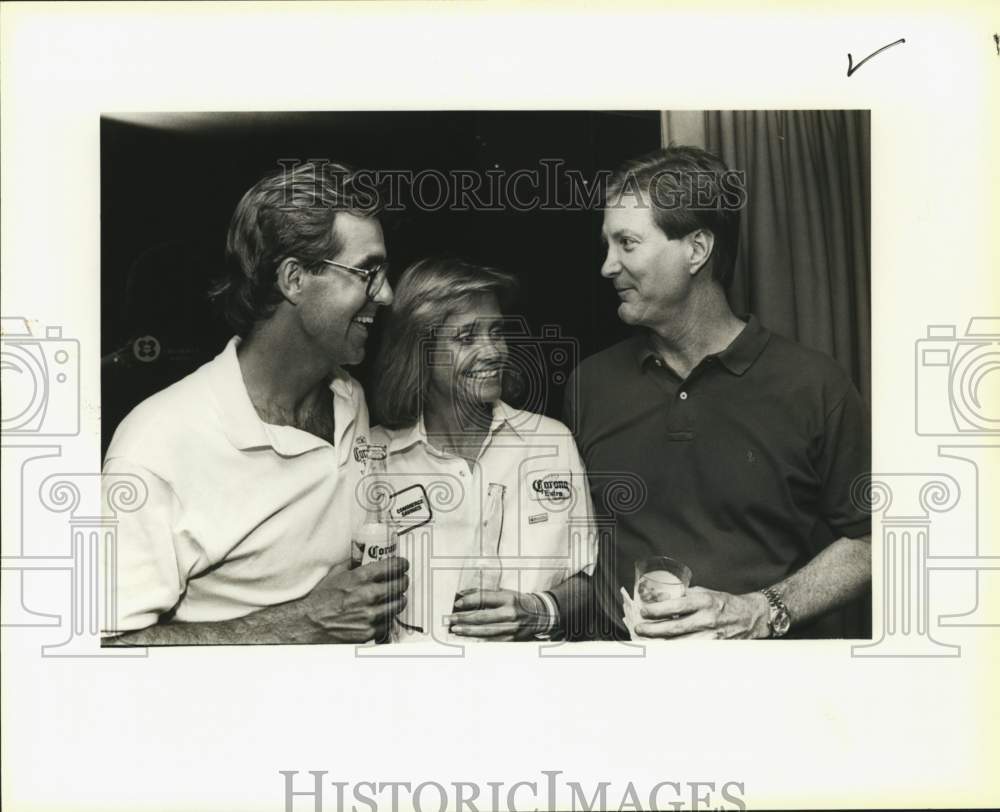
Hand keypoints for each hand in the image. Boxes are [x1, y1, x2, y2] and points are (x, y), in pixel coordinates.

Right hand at [296, 556, 409, 643]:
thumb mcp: (335, 574)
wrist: (308, 624)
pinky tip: (385, 614)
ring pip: (397, 605)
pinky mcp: (368, 632)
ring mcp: (369, 615)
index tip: (403, 565)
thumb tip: (362, 553)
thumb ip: (352, 563)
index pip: (391, 567)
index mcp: (359, 578)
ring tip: (397, 597)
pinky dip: (388, 618)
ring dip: (399, 599)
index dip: (401, 564)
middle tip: (402, 580)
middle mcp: (367, 595)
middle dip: (403, 581)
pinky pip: (388, 624)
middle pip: (399, 585)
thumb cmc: (319, 599)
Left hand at [446, 589, 550, 640]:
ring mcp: (511, 628)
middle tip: (450, 619)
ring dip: (468, 631)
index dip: (469, 601)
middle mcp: (510, 613)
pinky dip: (479, 640)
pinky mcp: (512, 639)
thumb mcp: (506, 593)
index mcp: (508, 598)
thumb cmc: (519, 602)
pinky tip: (468, 639)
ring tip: (456, 630)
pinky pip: (492, 641)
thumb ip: (486, 595)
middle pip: (482, 617)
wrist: (540, 614)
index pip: (485, 599)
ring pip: (485, 631)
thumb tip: (464, 595)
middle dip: (464, 619)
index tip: (457, 604)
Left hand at [633, 586, 769, 639]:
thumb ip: (683, 595)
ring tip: (646, 640)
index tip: (644, 611)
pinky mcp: (713, 648)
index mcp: (704, 602)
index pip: (676, 607)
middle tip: (639, 628)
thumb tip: (659, 597)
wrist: (750, 616)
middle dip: (653, 629)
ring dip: (660, 643)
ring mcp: (711, 636)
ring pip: (680, 643)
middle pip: (674, 628)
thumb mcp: (704, 592)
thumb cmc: (724, 603)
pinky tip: (663, 649)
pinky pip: (689, 651)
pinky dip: (674, 651)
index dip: (657, 610)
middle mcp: (707, 619)